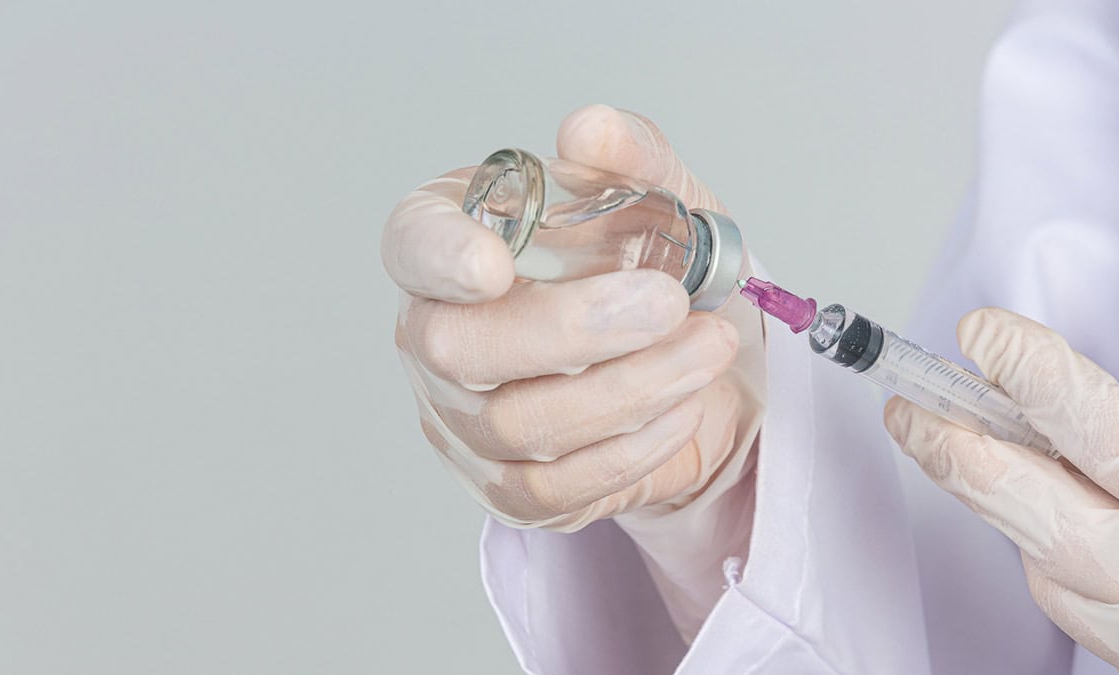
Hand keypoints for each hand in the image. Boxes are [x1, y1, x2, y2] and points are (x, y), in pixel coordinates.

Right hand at [382, 104, 764, 533]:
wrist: (691, 365)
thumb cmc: (652, 274)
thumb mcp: (660, 201)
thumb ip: (631, 158)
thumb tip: (591, 129)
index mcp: (456, 246)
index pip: (411, 245)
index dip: (439, 256)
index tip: (495, 262)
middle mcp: (439, 336)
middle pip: (460, 348)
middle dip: (572, 329)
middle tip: (666, 302)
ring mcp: (465, 422)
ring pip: (520, 424)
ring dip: (631, 387)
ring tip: (707, 346)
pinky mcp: (509, 488)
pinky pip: (555, 487)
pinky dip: (633, 446)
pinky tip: (681, 404)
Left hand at [884, 308, 1118, 674]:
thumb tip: (1031, 385)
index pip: (1085, 419)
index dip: (1022, 368)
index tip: (979, 332)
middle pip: (1011, 495)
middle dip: (944, 442)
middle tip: (905, 404)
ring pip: (1019, 537)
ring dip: (979, 481)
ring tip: (942, 434)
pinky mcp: (1101, 641)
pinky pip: (1049, 573)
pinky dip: (1037, 532)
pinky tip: (1044, 507)